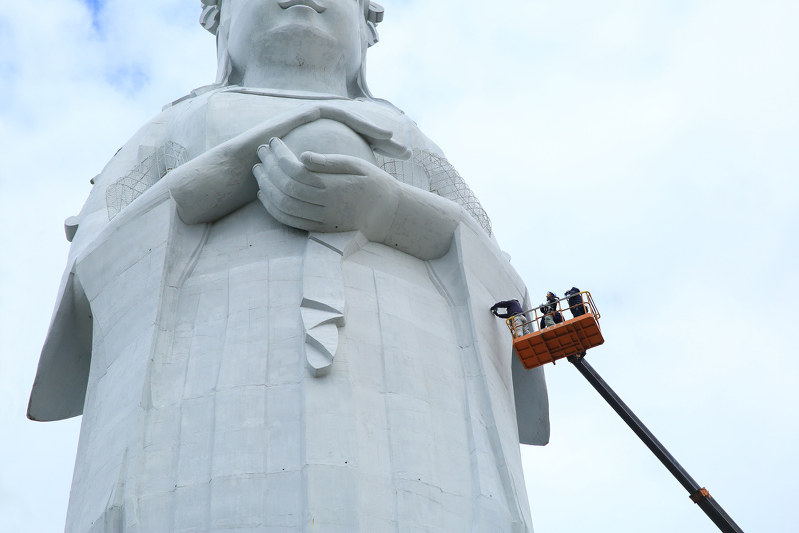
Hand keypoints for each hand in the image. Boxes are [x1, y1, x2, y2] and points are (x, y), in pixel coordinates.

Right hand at [168, 102, 408, 224]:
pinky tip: (374, 126)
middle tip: (407, 153)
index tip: (394, 178)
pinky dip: (356, 118)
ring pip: (350, 121)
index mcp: (316, 160)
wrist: (232, 175)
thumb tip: (344, 223)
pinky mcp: (299, 114)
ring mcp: (305, 124)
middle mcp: (314, 140)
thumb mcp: (301, 204)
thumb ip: (319, 208)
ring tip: (397, 138)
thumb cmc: (260, 193)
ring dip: (374, 128)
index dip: (372, 166)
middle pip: (355, 136)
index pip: (349, 159)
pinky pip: (334, 113)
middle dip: (380, 143)